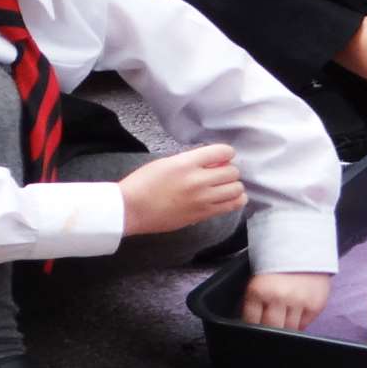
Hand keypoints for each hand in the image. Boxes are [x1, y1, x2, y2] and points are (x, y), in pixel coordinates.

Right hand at [118, 144, 245, 235]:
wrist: (130, 209)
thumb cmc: (143, 183)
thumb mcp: (167, 162)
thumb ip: (192, 160)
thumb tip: (213, 161)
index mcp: (187, 163)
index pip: (223, 152)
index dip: (226, 153)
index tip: (222, 157)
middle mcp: (198, 181)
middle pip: (233, 172)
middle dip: (229, 170)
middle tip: (220, 173)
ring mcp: (202, 200)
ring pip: (237, 190)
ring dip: (233, 186)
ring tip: (224, 186)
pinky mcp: (202, 215)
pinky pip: (230, 207)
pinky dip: (234, 200)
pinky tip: (227, 198)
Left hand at [242, 271, 331, 329]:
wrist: (304, 248)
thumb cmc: (279, 266)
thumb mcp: (259, 282)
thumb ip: (255, 304)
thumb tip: (254, 326)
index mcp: (259, 291)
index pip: (252, 322)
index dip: (255, 326)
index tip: (259, 323)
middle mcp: (279, 297)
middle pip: (271, 328)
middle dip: (271, 327)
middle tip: (273, 320)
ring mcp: (298, 302)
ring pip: (289, 329)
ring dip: (287, 325)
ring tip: (287, 311)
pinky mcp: (315, 305)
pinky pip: (304, 325)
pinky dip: (300, 321)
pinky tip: (298, 308)